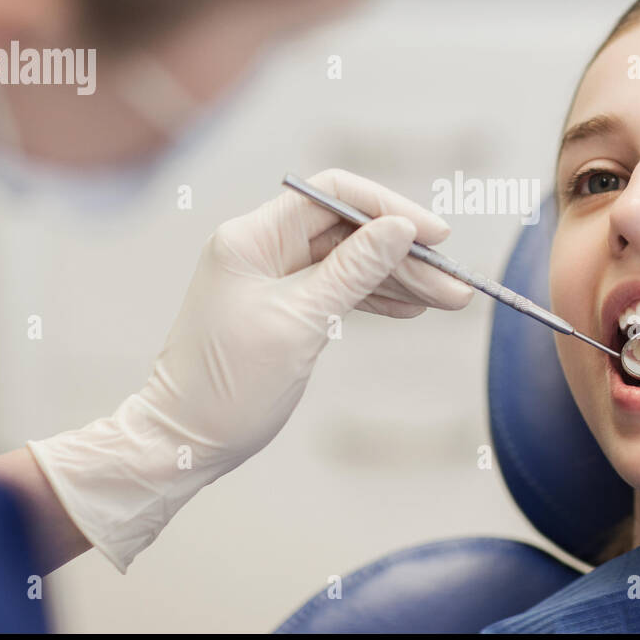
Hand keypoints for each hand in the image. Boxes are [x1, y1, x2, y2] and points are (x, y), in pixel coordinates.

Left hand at [27, 169, 472, 571]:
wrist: (183, 443)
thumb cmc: (228, 386)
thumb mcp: (300, 324)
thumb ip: (353, 271)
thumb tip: (400, 227)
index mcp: (252, 238)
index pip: (333, 195)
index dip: (389, 208)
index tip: (436, 234)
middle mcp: (261, 248)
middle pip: (349, 232)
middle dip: (405, 255)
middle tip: (455, 284)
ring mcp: (272, 277)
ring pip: (350, 263)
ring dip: (400, 280)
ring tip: (450, 300)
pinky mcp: (282, 307)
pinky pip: (339, 290)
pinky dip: (375, 298)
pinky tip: (413, 308)